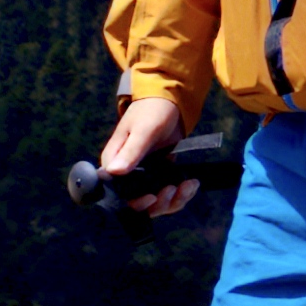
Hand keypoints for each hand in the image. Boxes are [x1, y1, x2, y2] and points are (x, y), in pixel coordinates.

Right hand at [91, 89, 210, 219]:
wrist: (170, 101)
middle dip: (159, 203)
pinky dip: (181, 194)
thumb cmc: (151, 111)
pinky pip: (168, 194)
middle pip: (138, 203)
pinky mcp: (160, 176)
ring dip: (173, 200)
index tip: (153, 196)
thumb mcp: (143, 130)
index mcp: (114, 163)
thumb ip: (131, 152)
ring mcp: (144, 177)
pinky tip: (192, 184)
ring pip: (156, 203)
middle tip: (174, 189)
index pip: (118, 193)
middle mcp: (126, 174)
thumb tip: (114, 172)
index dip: (135, 201)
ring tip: (188, 186)